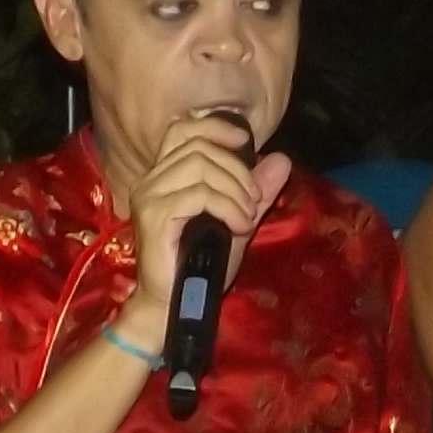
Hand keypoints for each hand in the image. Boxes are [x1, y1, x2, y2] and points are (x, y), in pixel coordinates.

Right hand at [115, 112, 296, 348]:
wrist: (172, 305)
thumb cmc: (198, 268)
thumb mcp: (236, 223)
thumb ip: (256, 193)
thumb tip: (282, 159)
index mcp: (165, 176)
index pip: (183, 129)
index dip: (216, 127)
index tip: (247, 143)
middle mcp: (152, 180)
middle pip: (198, 146)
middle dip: (237, 168)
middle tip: (255, 199)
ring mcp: (150, 197)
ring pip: (199, 166)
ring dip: (234, 188)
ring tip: (247, 216)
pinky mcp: (155, 216)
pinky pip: (199, 194)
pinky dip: (227, 206)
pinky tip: (239, 226)